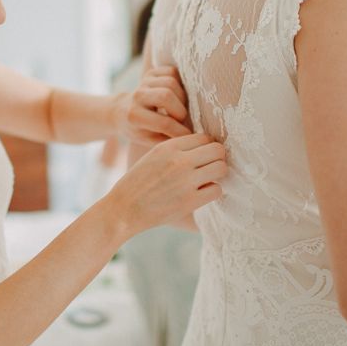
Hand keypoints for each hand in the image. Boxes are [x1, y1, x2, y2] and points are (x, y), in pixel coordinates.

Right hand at [109, 133, 225, 235]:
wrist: (124, 208)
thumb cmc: (139, 182)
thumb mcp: (153, 156)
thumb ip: (176, 149)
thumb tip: (205, 146)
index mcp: (168, 147)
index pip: (204, 137)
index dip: (206, 147)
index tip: (202, 157)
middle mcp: (179, 161)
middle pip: (218, 150)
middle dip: (217, 158)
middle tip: (208, 167)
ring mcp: (186, 181)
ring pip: (221, 168)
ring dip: (217, 175)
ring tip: (206, 180)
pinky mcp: (190, 201)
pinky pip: (217, 190)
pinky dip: (211, 192)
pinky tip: (200, 194)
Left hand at [114, 66, 190, 145]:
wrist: (121, 112)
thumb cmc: (139, 130)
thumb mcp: (149, 140)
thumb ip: (168, 140)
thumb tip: (191, 138)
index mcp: (134, 116)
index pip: (164, 123)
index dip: (181, 131)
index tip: (189, 135)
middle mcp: (137, 96)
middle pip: (166, 96)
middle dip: (181, 111)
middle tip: (182, 120)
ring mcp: (143, 82)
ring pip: (171, 83)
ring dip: (182, 97)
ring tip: (179, 108)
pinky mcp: (151, 73)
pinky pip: (172, 72)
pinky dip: (180, 82)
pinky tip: (177, 95)